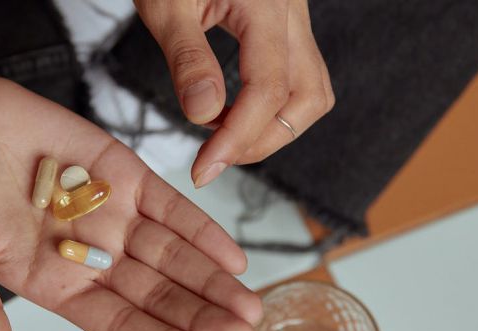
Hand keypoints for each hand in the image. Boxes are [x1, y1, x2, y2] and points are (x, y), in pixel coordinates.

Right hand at [0, 78, 262, 330]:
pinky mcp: (126, 175)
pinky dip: (201, 230)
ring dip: (212, 281)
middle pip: (157, 295)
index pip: (119, 323)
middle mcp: (94, 256)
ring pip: (173, 256)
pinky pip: (171, 207)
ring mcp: (114, 216)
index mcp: (57, 284)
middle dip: (201, 317)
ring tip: (249, 308)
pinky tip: (232, 257)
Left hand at [135, 0, 334, 185]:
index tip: (205, 168)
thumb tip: (205, 116)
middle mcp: (291, 15)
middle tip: (215, 156)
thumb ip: (187, 58)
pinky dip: (273, 107)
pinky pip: (298, 77)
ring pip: (311, 91)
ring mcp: (294, 21)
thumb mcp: (165, 4)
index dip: (238, 138)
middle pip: (307, 97)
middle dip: (263, 139)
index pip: (268, 89)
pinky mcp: (285, 28)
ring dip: (275, 128)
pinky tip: (234, 113)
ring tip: (226, 138)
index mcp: (266, 6)